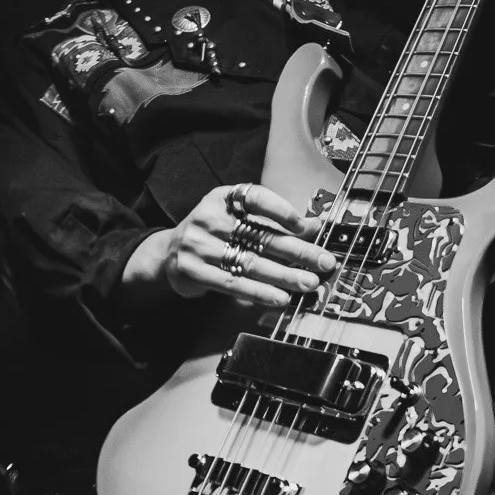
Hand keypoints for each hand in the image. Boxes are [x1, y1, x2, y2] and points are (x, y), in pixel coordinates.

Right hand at [123, 182, 338, 309]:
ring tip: (309, 283)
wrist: (168, 254)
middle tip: (325, 263)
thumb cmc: (214, 235)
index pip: (255, 197)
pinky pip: (234, 283)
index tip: (305, 225)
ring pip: (251, 262)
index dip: (281, 210)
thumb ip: (274, 222)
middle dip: (299, 251)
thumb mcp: (239, 219)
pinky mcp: (194, 270)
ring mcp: (199, 244)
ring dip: (285, 275)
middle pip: (261, 236)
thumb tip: (314, 227)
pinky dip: (260, 292)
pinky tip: (280, 297)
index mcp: (224, 198)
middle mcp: (210, 217)